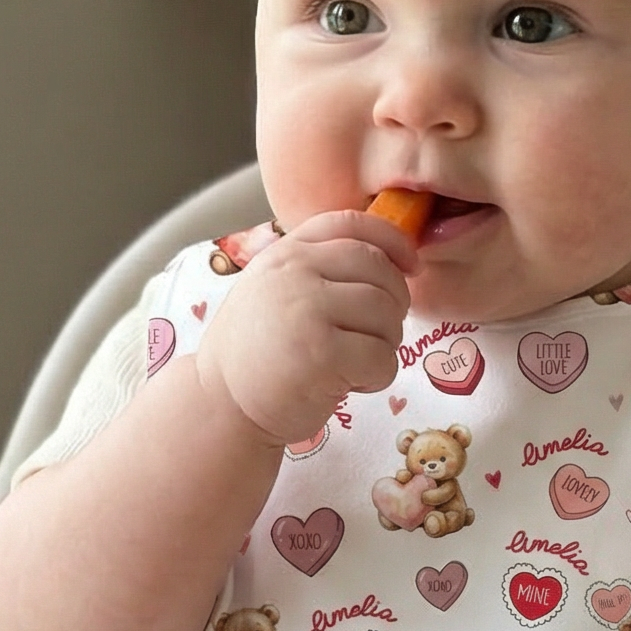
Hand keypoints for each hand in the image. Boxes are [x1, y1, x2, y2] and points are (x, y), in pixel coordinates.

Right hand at [195, 209, 414, 445]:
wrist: (221, 405)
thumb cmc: (257, 353)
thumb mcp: (275, 290)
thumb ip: (320, 268)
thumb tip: (392, 258)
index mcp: (287, 253)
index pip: (353, 224)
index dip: (393, 241)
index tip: (410, 266)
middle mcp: (296, 273)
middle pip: (380, 271)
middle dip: (394, 305)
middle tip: (374, 335)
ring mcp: (308, 310)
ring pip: (387, 315)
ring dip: (385, 345)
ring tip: (355, 363)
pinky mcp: (323, 354)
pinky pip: (382, 357)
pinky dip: (378, 377)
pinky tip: (351, 385)